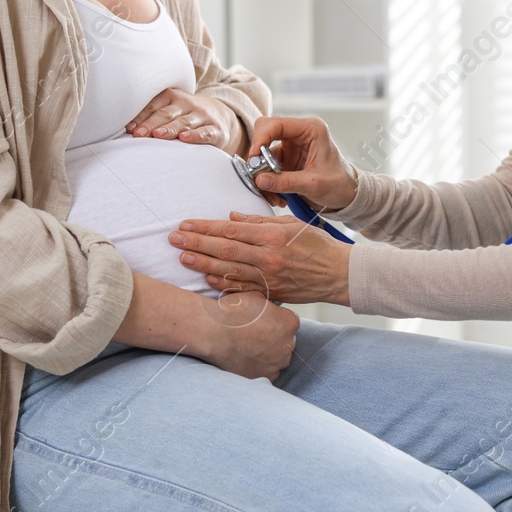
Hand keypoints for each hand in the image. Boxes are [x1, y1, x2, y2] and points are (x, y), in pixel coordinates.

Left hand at [127, 89, 243, 154]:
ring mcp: (202, 116)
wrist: (221, 117)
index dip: (141, 117)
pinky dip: (195, 135)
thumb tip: (126, 130)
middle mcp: (188, 103)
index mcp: (172, 96)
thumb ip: (152, 116)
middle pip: (167, 114)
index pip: (154, 106)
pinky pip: (205, 132)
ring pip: (184, 122)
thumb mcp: (171, 110)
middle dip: (151, 124)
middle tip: (139, 135)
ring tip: (158, 135)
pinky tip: (185, 138)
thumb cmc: (186, 116)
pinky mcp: (216, 129)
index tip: (129, 129)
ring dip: (170, 128)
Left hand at [172, 212, 351, 306]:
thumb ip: (260, 221)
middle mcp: (268, 257)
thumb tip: (231, 218)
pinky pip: (241, 289)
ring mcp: (268, 277)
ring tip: (183, 257)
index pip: (231, 230)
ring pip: (228, 270)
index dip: (205, 227)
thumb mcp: (291, 225)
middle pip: (224, 249)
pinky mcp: (270, 292)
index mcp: (272, 236)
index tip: (186, 224)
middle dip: (196, 244)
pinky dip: (222, 284)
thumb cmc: (317, 245)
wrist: (338, 274)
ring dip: (203, 264)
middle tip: (174, 239)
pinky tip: (206, 279)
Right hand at [195, 290, 298, 381]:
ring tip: (247, 348)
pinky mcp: (263, 377)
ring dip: (267, 355)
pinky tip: (245, 359)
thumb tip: (267, 310)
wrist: (214, 332)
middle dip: (273, 339)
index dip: (275, 320)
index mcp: (290, 323)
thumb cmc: (233, 312)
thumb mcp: (256, 297)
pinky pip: (266, 373)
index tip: (261, 321)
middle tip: (253, 335)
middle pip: (285, 343)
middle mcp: (288, 346)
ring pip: (277, 360)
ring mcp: (276, 364)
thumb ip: (269, 306)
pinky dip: (258, 368)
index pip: (289, 322)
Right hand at [246, 116, 356, 211]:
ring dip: (262, 174)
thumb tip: (259, 180)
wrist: (347, 195)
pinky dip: (267, 181)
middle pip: (265, 133)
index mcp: (311, 129)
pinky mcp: (286, 159)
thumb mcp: (313, 184)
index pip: (277, 123)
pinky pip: (266, 166)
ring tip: (272, 195)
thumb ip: (286, 182)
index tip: (253, 158)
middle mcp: (299, 133)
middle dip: (258, 156)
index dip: (261, 138)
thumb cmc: (339, 184)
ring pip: (262, 153)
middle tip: (257, 175)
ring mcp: (291, 145)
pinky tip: (277, 196)